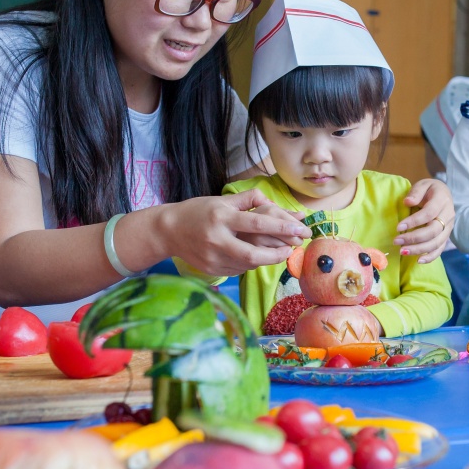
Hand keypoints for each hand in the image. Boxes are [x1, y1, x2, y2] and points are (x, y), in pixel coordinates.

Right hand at [167, 190, 310, 276]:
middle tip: (290, 249)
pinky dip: (251, 263)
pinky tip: (254, 256)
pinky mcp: (212, 269)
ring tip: (275, 250)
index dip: (282, 228)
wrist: (168, 231)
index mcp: (222, 217)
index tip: (300, 229)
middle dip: (277, 254)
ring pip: (249, 263)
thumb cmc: (198, 211)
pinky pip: (239, 269)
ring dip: (266, 258)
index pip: (257, 223)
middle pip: (254, 254)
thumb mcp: (221, 200)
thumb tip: (275, 203)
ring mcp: (213, 257)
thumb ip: (249, 200)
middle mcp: (217, 239)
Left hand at [394, 179, 453, 263]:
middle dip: (414, 238)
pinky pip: (440, 249)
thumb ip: (416, 192)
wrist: (444, 195)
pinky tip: (418, 260)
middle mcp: (448, 215)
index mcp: (442, 200)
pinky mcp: (446, 236)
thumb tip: (407, 202)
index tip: (399, 227)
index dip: (414, 221)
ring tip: (403, 251)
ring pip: (436, 242)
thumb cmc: (429, 190)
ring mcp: (449, 228)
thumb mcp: (423, 184)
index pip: (429, 213)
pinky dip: (430, 257)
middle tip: (397, 241)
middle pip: (433, 231)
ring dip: (419, 249)